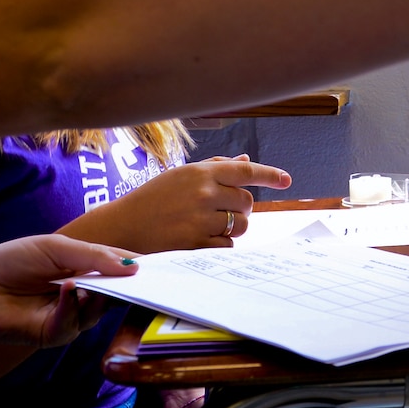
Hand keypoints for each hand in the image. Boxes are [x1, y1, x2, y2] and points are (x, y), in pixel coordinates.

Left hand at [0, 234, 137, 351]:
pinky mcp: (54, 334)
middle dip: (126, 286)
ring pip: (98, 311)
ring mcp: (68, 314)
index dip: (134, 265)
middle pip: (114, 292)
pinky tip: (66, 290)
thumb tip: (133, 266)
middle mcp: (79, 292)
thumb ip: (94, 257)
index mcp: (80, 267)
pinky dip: (72, 306)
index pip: (115, 266)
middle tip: (143, 280)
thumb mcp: (56, 248)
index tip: (159, 265)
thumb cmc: (11, 263)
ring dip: (95, 295)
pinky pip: (74, 324)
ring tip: (85, 281)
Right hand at [65, 154, 291, 251]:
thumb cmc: (152, 199)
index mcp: (200, 172)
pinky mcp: (194, 244)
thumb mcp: (180, 176)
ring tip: (209, 226)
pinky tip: (200, 240)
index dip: (270, 175)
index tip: (286, 180)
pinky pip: (226, 247)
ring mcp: (199, 219)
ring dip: (232, 228)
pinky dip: (220, 245)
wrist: (122, 227)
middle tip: (219, 211)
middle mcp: (203, 193)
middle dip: (240, 208)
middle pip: (246, 202)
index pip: (245, 171)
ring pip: (239, 226)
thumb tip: (246, 161)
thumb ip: (214, 168)